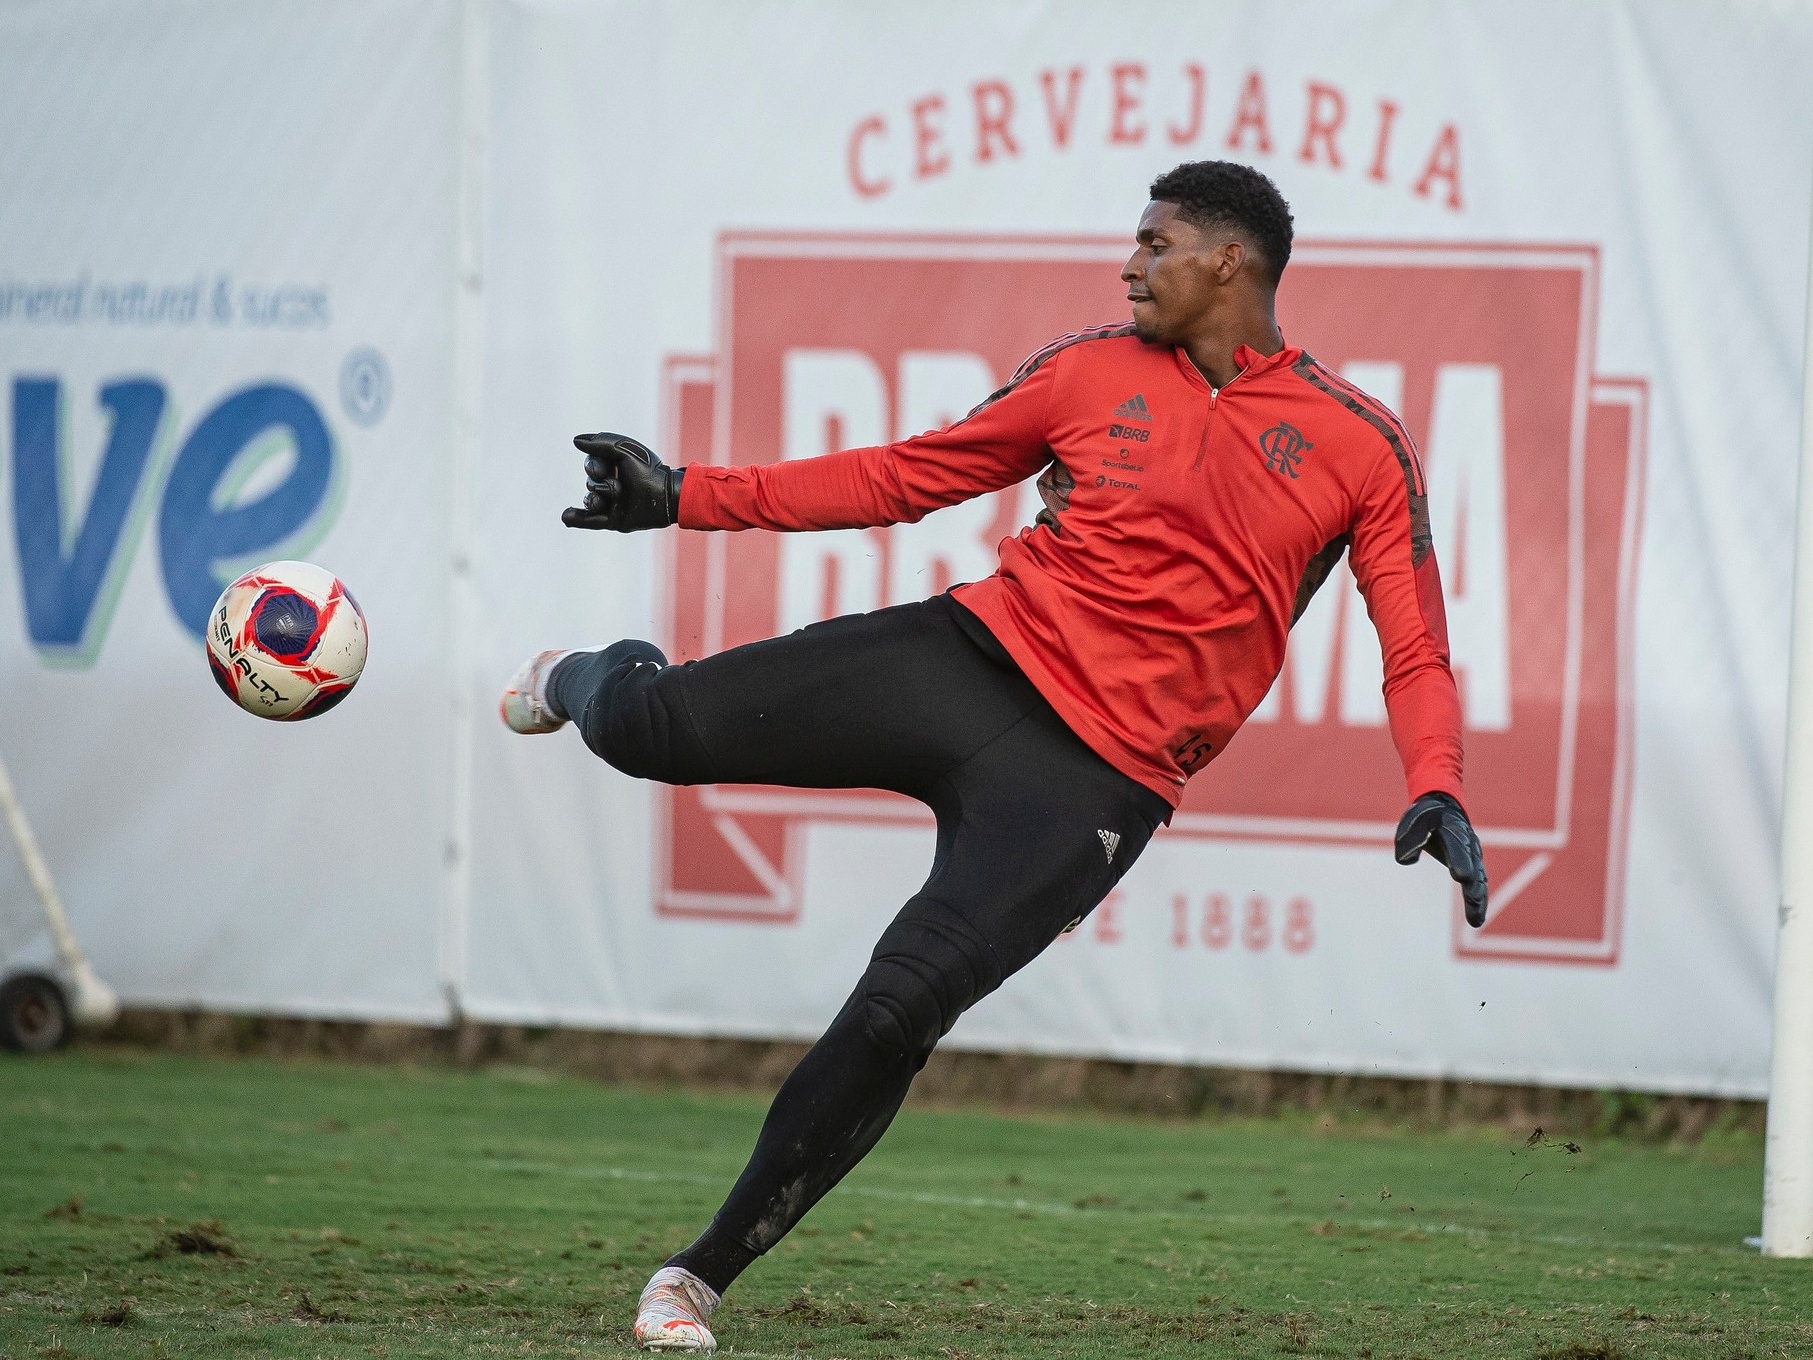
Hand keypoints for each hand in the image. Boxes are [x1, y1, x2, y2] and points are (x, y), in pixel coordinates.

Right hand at [561, 433, 683, 531]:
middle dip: (602, 484)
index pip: (591, 463)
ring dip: (595, 500)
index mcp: (614, 466)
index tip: (606, 469)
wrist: (665, 497)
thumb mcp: (624, 451)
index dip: (594, 466)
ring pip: (589, 500)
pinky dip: (576, 518)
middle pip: (590, 482)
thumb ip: (600, 443)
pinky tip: (566, 516)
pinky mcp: (613, 519)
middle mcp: (611, 483)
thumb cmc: (648, 471)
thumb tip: (575, 441)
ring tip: (611, 500)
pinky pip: (589, 520)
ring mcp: (611, 502)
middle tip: (620, 488)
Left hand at [1394, 792, 1488, 927]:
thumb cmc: (1425, 818)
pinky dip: (1478, 901)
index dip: (1460, 861)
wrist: (1445, 808)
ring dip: (1478, 899)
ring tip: (1476, 919)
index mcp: (1453, 830)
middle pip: (1473, 866)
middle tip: (1474, 898)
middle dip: (1473, 883)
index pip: (1457, 848)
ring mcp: (1473, 856)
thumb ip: (1409, 840)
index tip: (1461, 876)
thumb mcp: (1412, 822)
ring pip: (1479, 879)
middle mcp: (1468, 844)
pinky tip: (1476, 919)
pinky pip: (1478, 884)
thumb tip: (1405, 861)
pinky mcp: (1474, 866)